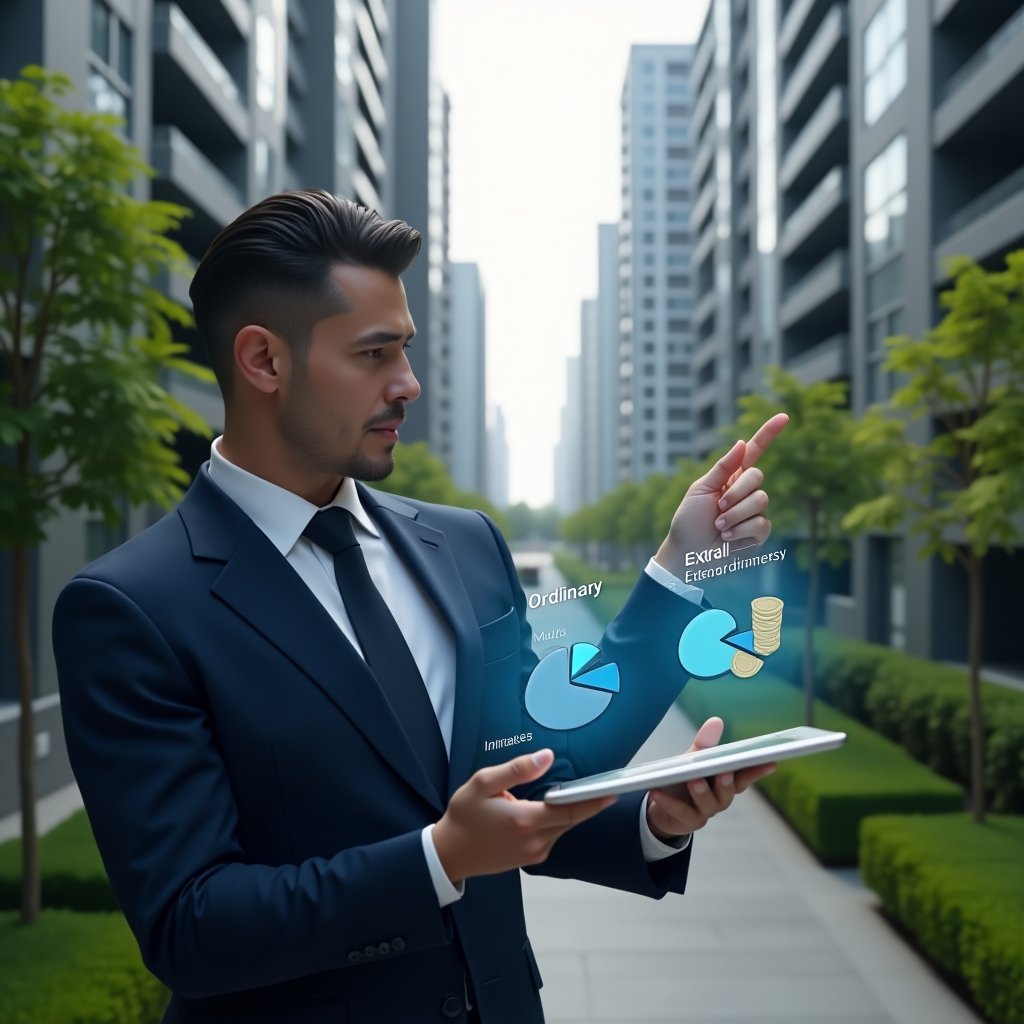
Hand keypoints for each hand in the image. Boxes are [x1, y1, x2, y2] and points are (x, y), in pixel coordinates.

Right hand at [432, 749, 615, 884]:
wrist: (450, 853)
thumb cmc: (464, 816)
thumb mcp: (483, 783)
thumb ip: (517, 769)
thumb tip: (546, 757)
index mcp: (524, 820)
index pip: (569, 809)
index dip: (593, 801)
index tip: (612, 791)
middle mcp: (534, 840)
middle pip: (571, 819)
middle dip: (585, 803)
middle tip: (601, 786)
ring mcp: (533, 853)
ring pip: (562, 829)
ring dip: (567, 812)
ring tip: (568, 793)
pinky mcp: (531, 858)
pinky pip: (552, 837)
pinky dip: (555, 822)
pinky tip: (544, 810)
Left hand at [645, 717, 776, 842]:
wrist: (660, 806)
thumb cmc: (683, 778)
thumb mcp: (692, 758)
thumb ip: (704, 744)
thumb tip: (716, 720)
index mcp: (724, 780)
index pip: (744, 775)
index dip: (758, 770)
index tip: (771, 761)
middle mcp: (720, 798)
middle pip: (728, 792)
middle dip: (727, 782)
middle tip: (724, 772)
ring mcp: (705, 811)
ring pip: (709, 804)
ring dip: (702, 792)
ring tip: (694, 781)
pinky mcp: (688, 822)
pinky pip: (681, 813)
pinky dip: (670, 802)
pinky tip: (657, 790)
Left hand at [655, 412, 788, 571]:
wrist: (688, 552)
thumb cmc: (689, 520)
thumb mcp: (701, 489)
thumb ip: (723, 468)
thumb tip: (742, 443)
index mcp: (731, 477)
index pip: (755, 452)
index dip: (768, 434)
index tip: (784, 417)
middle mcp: (746, 492)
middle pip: (757, 477)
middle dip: (736, 492)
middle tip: (718, 507)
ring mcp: (755, 512)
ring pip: (761, 501)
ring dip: (735, 515)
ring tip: (719, 526)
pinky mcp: (759, 533)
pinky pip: (761, 524)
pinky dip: (741, 531)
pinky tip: (728, 538)